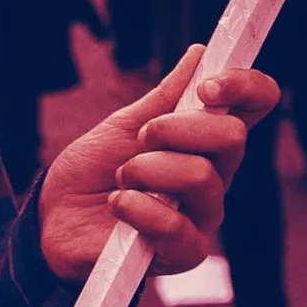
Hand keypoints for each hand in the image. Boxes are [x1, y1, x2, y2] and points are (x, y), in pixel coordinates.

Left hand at [35, 49, 268, 280]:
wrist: (53, 220)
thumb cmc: (92, 173)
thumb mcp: (124, 125)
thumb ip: (164, 97)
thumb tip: (199, 53)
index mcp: (205, 141)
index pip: (254, 106)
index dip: (245, 86)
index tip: (208, 85)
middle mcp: (214, 176)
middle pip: (233, 137)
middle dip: (177, 128)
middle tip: (141, 139)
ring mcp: (202, 215)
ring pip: (201, 177)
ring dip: (146, 170)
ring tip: (122, 180)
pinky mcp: (183, 252)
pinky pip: (176, 225)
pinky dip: (137, 208)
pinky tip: (119, 207)